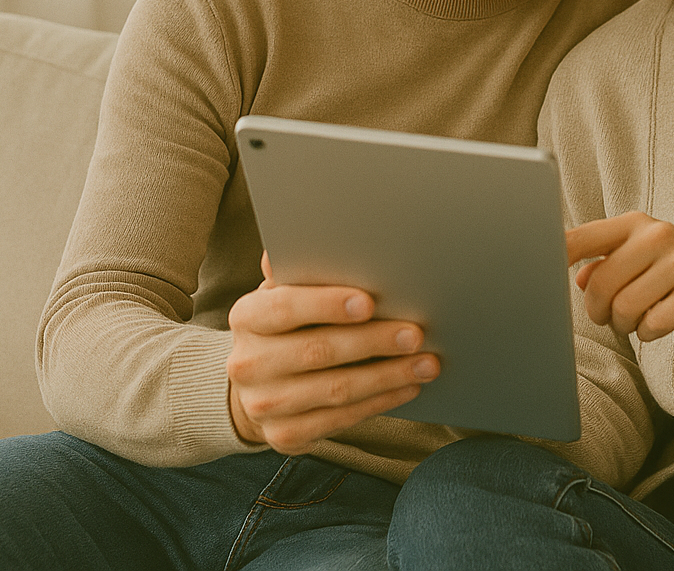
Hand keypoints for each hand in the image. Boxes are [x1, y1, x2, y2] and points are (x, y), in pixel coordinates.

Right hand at [226, 252, 439, 453]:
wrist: (258, 383)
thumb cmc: (285, 325)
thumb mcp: (283, 294)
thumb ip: (298, 270)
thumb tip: (300, 238)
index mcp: (246, 317)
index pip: (284, 307)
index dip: (327, 304)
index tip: (369, 302)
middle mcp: (248, 363)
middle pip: (317, 351)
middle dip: (373, 341)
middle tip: (417, 333)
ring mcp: (263, 405)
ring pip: (335, 390)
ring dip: (387, 376)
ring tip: (427, 362)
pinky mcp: (284, 436)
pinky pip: (340, 420)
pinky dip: (379, 402)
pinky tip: (407, 386)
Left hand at [566, 212, 673, 347]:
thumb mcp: (638, 262)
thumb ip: (602, 266)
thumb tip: (574, 278)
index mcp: (634, 223)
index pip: (581, 238)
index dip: (553, 257)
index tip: (533, 272)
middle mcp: (657, 233)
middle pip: (600, 284)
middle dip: (598, 311)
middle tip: (609, 317)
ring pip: (625, 308)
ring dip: (625, 325)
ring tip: (636, 320)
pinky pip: (654, 323)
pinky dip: (649, 333)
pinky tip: (660, 323)